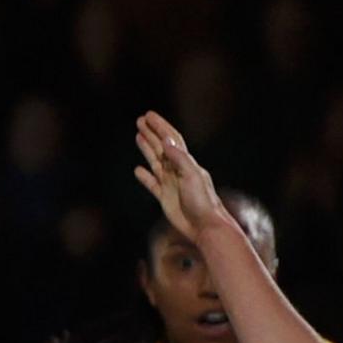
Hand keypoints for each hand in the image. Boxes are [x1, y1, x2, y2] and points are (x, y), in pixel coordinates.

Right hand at [131, 110, 228, 246]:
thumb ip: (179, 159)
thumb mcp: (192, 176)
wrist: (204, 226)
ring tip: (139, 136)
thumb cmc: (202, 201)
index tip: (148, 116)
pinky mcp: (165, 198)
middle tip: (140, 120)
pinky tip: (138, 170)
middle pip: (162, 147)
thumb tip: (166, 143)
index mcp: (186, 163)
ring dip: (147, 148)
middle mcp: (177, 170)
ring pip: (155, 161)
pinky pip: (152, 183)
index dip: (160, 127)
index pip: (171, 140)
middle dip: (152, 133)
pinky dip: (144, 176)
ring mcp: (170, 184)